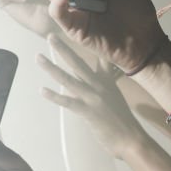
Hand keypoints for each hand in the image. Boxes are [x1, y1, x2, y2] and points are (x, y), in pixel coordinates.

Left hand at [38, 35, 148, 158]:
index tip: (78, 31)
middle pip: (79, 64)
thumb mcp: (115, 99)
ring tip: (39, 58)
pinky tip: (43, 90)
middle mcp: (99, 86)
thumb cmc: (123, 123)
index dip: (90, 45)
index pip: (100, 60)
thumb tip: (98, 84)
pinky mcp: (88, 112)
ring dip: (52, 68)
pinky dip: (55, 97)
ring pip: (69, 79)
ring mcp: (94, 98)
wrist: (132, 140)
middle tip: (51, 36)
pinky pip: (68, 102)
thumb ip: (106, 88)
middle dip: (64, 49)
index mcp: (107, 83)